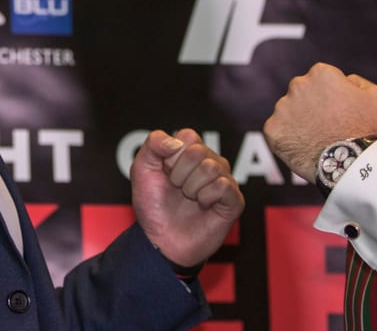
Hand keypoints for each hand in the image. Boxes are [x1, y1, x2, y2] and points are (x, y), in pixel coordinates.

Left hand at [131, 129, 243, 268]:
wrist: (161, 241)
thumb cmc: (153, 206)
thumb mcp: (142, 170)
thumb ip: (153, 144)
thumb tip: (175, 141)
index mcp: (190, 151)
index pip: (188, 136)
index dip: (172, 157)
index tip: (166, 174)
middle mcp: (210, 161)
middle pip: (198, 152)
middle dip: (179, 175)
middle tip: (178, 190)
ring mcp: (224, 179)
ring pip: (211, 168)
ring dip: (191, 188)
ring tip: (190, 199)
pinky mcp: (234, 200)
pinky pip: (223, 186)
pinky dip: (205, 198)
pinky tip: (203, 207)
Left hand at [263, 62, 376, 181]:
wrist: (350, 163)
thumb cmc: (366, 128)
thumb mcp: (376, 95)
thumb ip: (357, 81)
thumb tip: (346, 79)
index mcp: (321, 73)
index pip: (321, 79)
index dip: (330, 95)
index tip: (337, 110)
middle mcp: (298, 85)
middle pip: (302, 92)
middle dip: (311, 105)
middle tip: (326, 125)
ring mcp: (282, 108)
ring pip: (288, 111)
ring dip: (298, 120)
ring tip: (316, 138)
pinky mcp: (272, 129)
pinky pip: (277, 130)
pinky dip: (287, 138)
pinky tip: (304, 146)